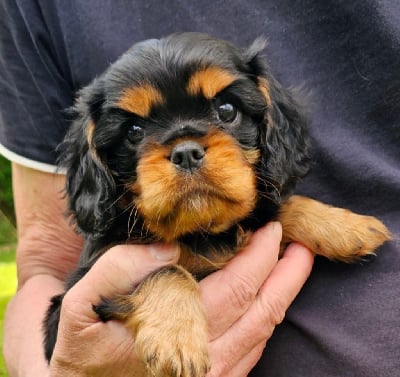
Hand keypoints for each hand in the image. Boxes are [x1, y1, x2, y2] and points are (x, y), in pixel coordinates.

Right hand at [49, 222, 312, 376]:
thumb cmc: (85, 351)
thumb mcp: (82, 306)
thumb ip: (118, 269)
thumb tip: (167, 248)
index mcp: (177, 333)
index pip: (236, 288)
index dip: (259, 256)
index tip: (271, 230)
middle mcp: (205, 358)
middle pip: (261, 310)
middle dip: (287, 273)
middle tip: (302, 244)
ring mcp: (214, 375)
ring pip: (263, 331)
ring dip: (284, 295)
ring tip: (297, 265)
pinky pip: (253, 351)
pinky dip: (267, 321)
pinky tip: (271, 301)